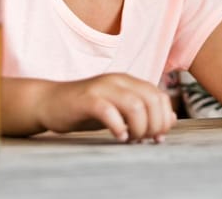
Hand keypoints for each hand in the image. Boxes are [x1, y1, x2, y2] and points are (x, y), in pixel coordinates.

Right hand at [36, 74, 176, 141]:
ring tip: (132, 139)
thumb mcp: (119, 109)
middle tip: (145, 139)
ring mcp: (102, 88)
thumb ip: (144, 112)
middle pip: (151, 100)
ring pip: (135, 104)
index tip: (157, 136)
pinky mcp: (86, 99)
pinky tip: (118, 137)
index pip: (159, 96)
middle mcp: (118, 81)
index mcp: (128, 82)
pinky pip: (108, 110)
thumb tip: (171, 120)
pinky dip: (118, 126)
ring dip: (139, 127)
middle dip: (154, 124)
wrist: (49, 102)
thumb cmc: (86, 108)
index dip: (164, 118)